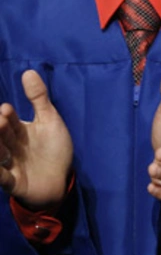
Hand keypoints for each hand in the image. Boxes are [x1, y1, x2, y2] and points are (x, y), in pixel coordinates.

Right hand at [0, 70, 72, 209]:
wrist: (60, 180)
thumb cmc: (53, 149)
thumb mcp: (50, 121)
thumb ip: (39, 98)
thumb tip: (28, 71)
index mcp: (18, 131)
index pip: (10, 121)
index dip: (8, 116)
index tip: (7, 108)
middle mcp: (9, 147)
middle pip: (2, 137)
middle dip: (0, 130)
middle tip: (1, 120)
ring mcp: (9, 165)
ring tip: (1, 144)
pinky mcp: (12, 183)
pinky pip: (1, 179)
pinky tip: (0, 169)